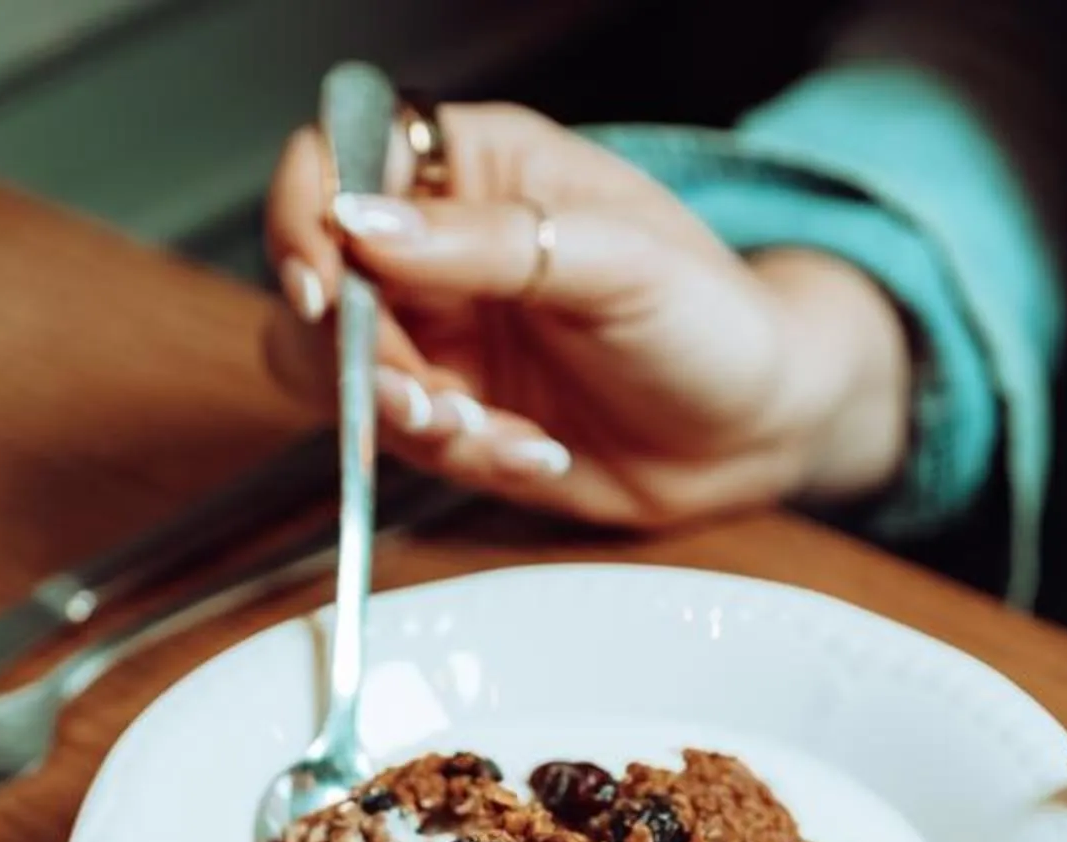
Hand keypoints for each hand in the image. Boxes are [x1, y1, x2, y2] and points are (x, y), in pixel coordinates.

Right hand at [259, 102, 911, 526]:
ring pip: (334, 370)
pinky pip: (393, 440)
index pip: (332, 161)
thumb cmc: (714, 320)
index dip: (308, 221)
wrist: (757, 432)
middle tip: (427, 396)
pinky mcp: (444, 409)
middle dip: (360, 352)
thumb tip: (363, 225)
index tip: (331, 289)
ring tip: (486, 427)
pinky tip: (532, 449)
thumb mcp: (617, 261)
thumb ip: (490, 241)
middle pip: (313, 278)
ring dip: (399, 415)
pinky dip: (453, 456)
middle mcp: (438, 244)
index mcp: (474, 166)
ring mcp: (435, 331)